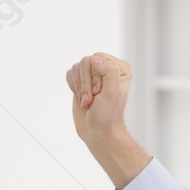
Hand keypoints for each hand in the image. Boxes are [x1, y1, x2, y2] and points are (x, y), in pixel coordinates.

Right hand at [64, 52, 149, 188]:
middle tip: (93, 99)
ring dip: (79, 87)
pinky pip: (70, 74)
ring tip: (88, 101)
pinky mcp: (82, 80)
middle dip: (86, 83)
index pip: (97, 59)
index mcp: (120, 68)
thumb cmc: (107, 115)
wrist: (97, 130)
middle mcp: (107, 68)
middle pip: (85, 62)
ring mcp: (93, 74)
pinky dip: (73, 87)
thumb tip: (94, 59)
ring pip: (76, 68)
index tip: (100, 93)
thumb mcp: (113, 92)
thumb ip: (109, 71)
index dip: (94, 77)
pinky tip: (82, 98)